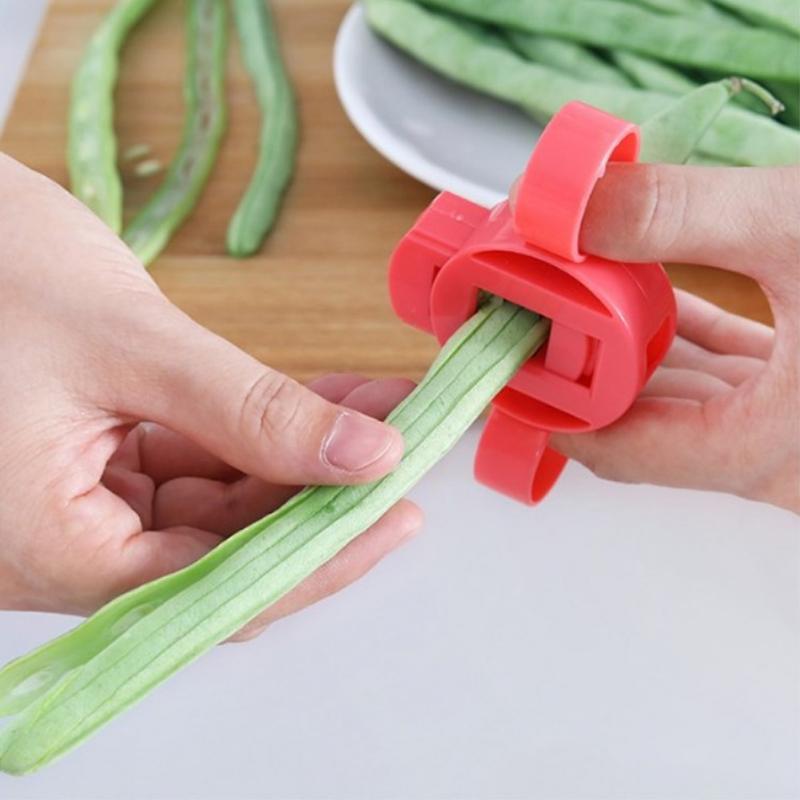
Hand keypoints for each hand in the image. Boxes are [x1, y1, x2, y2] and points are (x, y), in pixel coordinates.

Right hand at [0, 153, 421, 622]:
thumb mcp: (132, 344)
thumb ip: (252, 411)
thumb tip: (362, 455)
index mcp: (48, 546)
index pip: (212, 590)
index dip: (316, 559)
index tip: (390, 517)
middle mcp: (62, 546)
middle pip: (222, 552)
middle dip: (316, 499)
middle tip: (392, 455)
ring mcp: (81, 508)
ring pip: (218, 510)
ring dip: (298, 463)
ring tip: (373, 414)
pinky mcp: (99, 470)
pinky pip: (197, 470)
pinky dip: (258, 440)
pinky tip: (319, 407)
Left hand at [554, 164, 798, 512]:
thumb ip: (686, 216)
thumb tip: (577, 205)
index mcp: (764, 450)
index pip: (617, 449)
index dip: (549, 408)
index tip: (502, 367)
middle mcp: (776, 458)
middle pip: (644, 422)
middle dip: (581, 367)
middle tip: (525, 317)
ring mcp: (796, 432)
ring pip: (687, 399)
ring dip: (629, 350)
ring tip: (571, 298)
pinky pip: (731, 377)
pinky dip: (685, 341)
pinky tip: (651, 300)